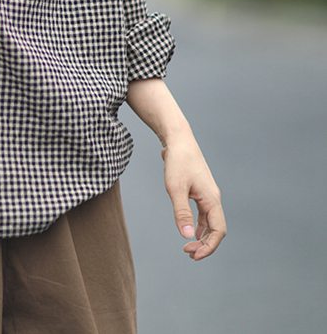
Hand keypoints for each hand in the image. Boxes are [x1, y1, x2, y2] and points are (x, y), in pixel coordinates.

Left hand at [161, 134, 226, 260]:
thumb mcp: (175, 189)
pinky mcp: (199, 188)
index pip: (218, 230)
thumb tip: (187, 237)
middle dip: (204, 244)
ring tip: (187, 245)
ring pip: (209, 220)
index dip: (209, 246)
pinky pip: (203, 212)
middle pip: (215, 228)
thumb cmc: (177, 162)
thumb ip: (181, 213)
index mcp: (212, 199)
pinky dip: (197, 223)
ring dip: (200, 234)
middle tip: (187, 253)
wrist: (178, 139)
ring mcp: (207, 193)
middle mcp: (213, 197)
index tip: (194, 255)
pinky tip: (187, 227)